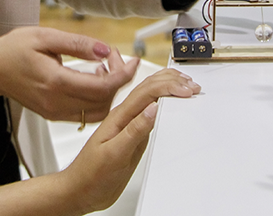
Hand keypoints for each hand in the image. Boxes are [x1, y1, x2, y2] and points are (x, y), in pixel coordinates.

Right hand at [0, 26, 136, 122]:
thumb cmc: (13, 50)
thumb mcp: (44, 36)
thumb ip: (78, 44)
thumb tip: (105, 50)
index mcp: (55, 82)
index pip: (103, 86)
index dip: (123, 74)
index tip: (131, 59)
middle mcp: (57, 103)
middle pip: (105, 101)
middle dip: (118, 80)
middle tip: (115, 58)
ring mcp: (55, 112)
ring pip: (98, 112)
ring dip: (109, 92)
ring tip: (103, 68)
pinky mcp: (54, 114)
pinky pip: (86, 114)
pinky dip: (97, 99)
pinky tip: (92, 78)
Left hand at [56, 69, 199, 213]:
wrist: (80, 190)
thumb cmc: (91, 174)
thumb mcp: (114, 154)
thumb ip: (134, 131)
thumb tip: (153, 109)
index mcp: (119, 117)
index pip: (146, 93)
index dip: (168, 87)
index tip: (186, 90)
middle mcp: (124, 117)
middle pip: (148, 88)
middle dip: (171, 82)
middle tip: (191, 85)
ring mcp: (128, 126)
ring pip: (149, 98)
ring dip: (167, 88)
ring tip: (184, 85)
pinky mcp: (132, 136)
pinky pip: (149, 114)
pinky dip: (163, 104)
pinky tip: (168, 105)